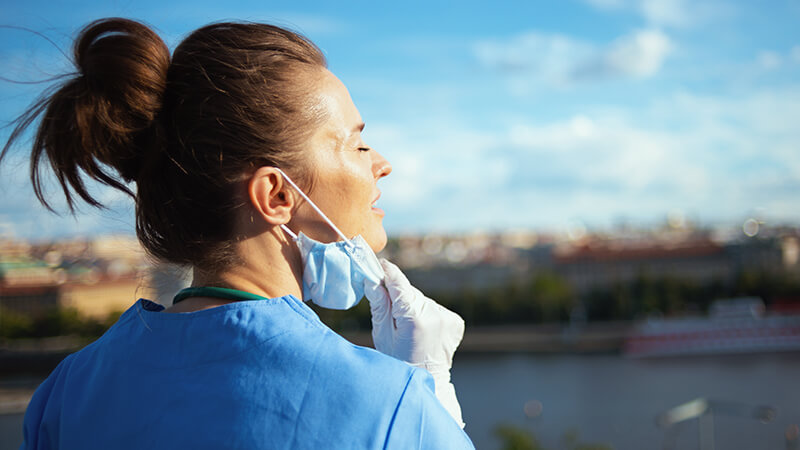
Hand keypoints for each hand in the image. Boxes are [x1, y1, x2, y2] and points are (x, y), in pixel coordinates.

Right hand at [364, 259, 465, 426]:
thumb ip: (379, 304)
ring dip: (413, 306)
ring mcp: (447, 317)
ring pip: (422, 300)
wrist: (427, 381)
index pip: (398, 282)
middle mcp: (434, 313)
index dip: (387, 271)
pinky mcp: (455, 320)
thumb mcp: (382, 334)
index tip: (379, 263)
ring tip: (408, 328)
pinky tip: (423, 330)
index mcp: (413, 318)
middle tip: (390, 313)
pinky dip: (427, 314)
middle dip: (398, 296)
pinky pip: (434, 308)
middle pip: (410, 292)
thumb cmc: (398, 360)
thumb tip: (371, 279)